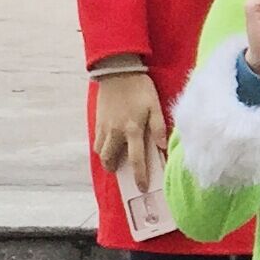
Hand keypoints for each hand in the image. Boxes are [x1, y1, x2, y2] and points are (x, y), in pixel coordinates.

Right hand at [94, 70, 166, 190]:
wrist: (118, 71)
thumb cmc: (140, 89)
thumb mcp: (156, 106)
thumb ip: (159, 128)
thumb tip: (162, 147)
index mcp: (133, 129)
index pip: (136, 159)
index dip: (139, 175)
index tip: (142, 187)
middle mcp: (115, 132)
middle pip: (110, 159)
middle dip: (115, 168)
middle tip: (123, 171)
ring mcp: (104, 127)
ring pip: (100, 151)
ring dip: (107, 158)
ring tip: (116, 158)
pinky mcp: (97, 120)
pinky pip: (96, 140)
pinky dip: (102, 147)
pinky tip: (110, 144)